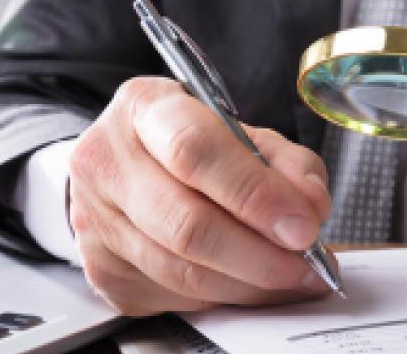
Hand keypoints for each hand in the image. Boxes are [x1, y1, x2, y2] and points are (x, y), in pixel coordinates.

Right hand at [67, 77, 333, 315]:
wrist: (122, 168)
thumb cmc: (191, 144)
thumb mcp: (242, 132)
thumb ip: (285, 162)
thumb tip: (311, 206)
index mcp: (144, 109)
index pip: (196, 152)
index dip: (255, 194)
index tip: (303, 225)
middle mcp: (106, 162)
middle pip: (187, 225)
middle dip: (261, 255)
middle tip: (308, 264)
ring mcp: (95, 222)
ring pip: (184, 273)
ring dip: (251, 285)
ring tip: (294, 279)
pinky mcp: (102, 272)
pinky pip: (175, 298)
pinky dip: (227, 296)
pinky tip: (253, 285)